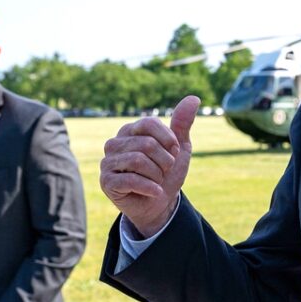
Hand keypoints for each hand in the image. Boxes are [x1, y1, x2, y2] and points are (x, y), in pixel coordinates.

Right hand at [100, 95, 199, 235]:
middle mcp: (115, 143)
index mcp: (130, 130)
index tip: (174, 152)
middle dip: (165, 161)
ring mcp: (107, 162)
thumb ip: (182, 124)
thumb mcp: (179, 148)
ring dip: (157, 175)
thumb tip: (194, 98)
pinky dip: (150, 188)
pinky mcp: (106, 181)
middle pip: (146, 144)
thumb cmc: (167, 173)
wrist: (160, 203)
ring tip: (157, 181)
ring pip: (138, 161)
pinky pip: (131, 180)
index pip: (148, 123)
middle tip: (165, 171)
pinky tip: (155, 192)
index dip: (167, 139)